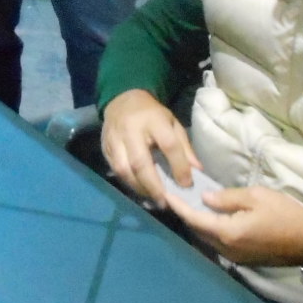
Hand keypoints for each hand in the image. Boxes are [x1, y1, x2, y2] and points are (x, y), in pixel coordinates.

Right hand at [101, 89, 200, 207]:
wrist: (122, 100)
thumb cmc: (152, 115)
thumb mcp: (172, 124)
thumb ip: (184, 148)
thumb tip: (197, 172)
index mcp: (154, 120)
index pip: (168, 145)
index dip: (178, 166)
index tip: (186, 184)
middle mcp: (131, 130)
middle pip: (140, 162)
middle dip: (153, 186)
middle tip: (165, 202)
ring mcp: (115, 139)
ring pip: (124, 169)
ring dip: (139, 188)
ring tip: (152, 198)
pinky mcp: (105, 148)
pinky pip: (115, 170)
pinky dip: (128, 183)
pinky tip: (140, 189)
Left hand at [162, 184, 302, 265]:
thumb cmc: (284, 214)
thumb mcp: (256, 197)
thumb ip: (227, 198)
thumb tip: (205, 198)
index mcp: (227, 232)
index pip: (194, 219)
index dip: (179, 206)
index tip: (166, 193)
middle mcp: (226, 248)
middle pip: (197, 231)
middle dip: (185, 214)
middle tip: (176, 196)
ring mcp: (234, 256)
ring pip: (207, 238)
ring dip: (197, 223)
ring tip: (189, 204)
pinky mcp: (242, 258)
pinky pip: (218, 243)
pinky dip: (210, 230)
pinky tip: (209, 217)